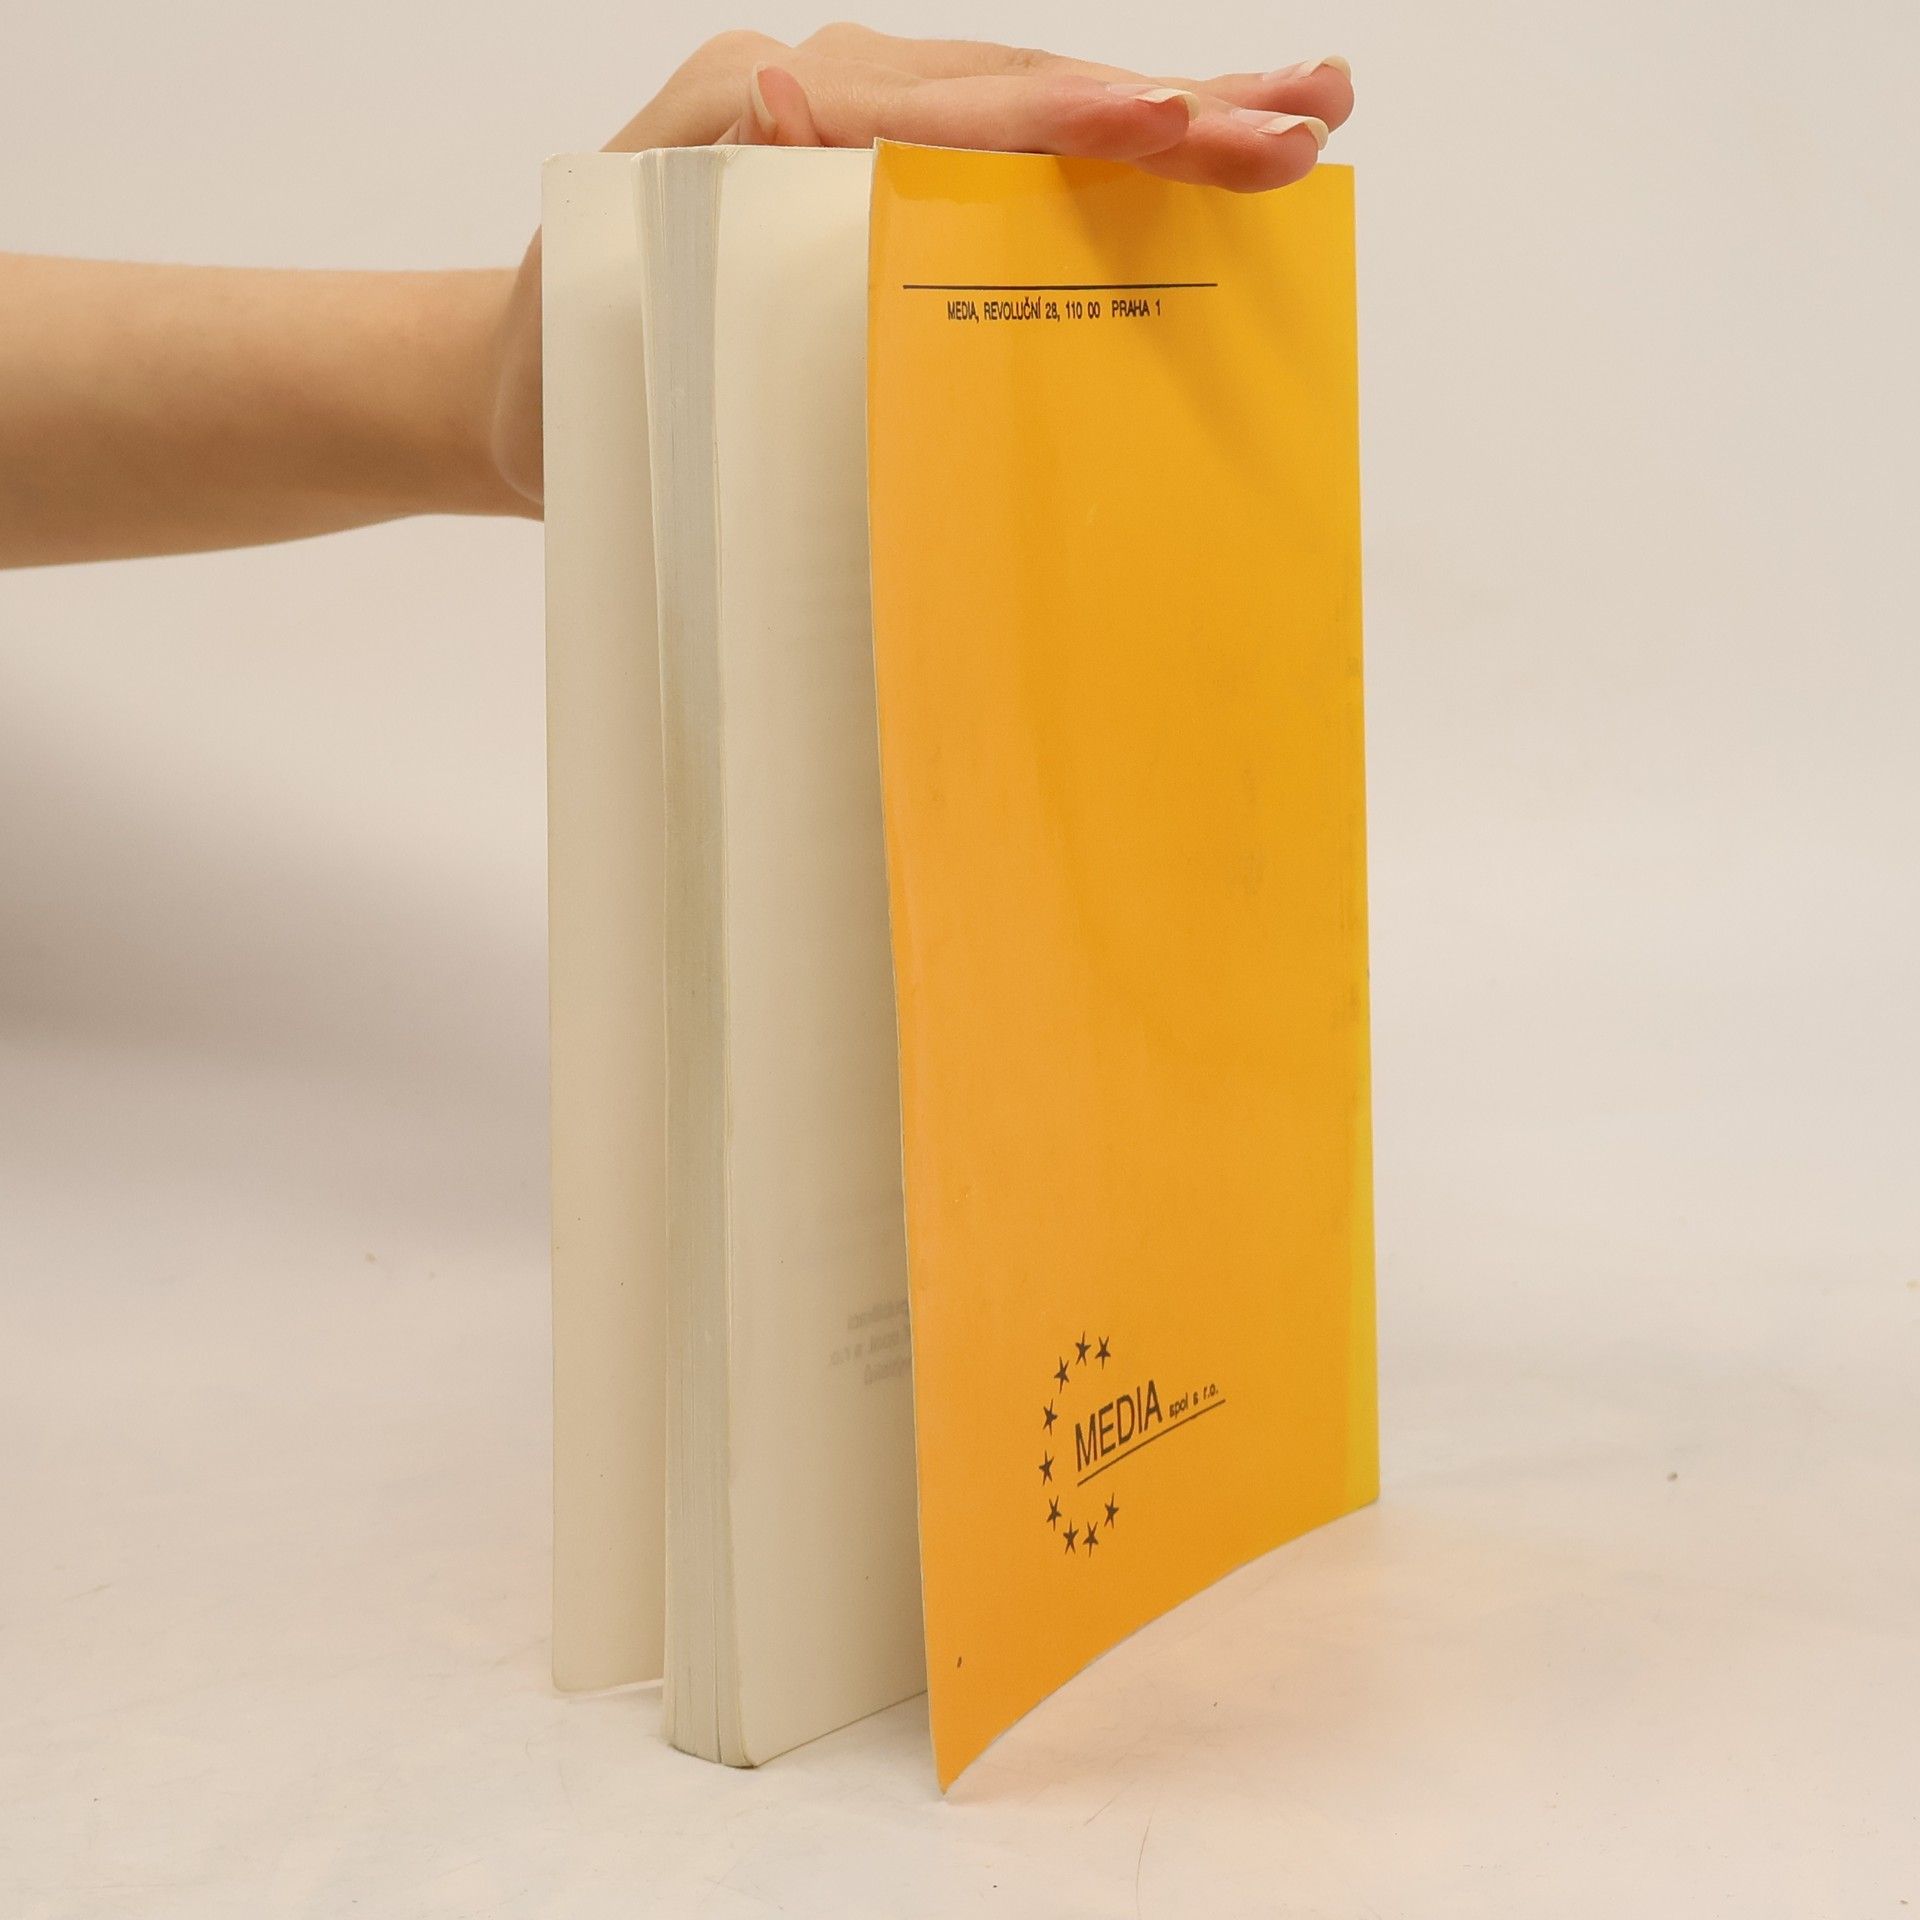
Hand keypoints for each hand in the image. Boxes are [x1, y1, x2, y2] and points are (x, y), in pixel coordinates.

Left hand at [488, 27, 1354, 504]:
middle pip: (1027, 97)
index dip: (1075, 122)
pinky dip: (1111, 163)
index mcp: (772, 111)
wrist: (516, 393)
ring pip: (1038, 119)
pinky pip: (1012, 171)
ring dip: (1174, 116)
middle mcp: (830, 100)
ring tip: (1305, 112)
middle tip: (1306, 117)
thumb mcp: (605, 291)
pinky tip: (1201, 153)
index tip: (1181, 128)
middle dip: (1173, 110)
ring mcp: (865, 139)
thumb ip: (695, 196)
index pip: (955, 112)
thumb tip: (791, 102)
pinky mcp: (883, 191)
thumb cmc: (562, 367)